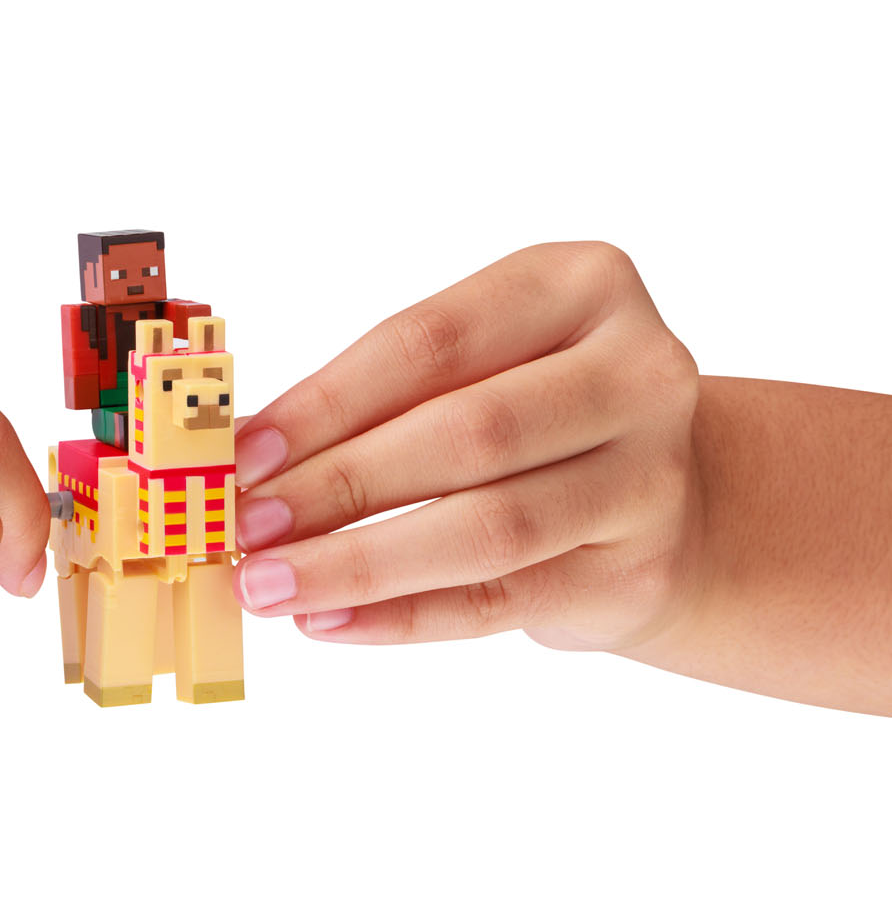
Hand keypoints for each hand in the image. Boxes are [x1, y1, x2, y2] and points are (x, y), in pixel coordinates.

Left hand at [231, 242, 702, 652]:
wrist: (661, 498)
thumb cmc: (534, 417)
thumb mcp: (480, 368)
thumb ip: (383, 399)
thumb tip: (250, 457)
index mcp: (581, 286)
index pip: (431, 343)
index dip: (327, 403)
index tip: (246, 453)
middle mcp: (637, 372)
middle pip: (465, 434)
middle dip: (338, 487)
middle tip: (247, 528)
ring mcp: (650, 477)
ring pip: (487, 527)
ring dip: (359, 562)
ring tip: (272, 585)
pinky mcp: (637, 569)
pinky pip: (500, 600)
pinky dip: (403, 616)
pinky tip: (331, 620)